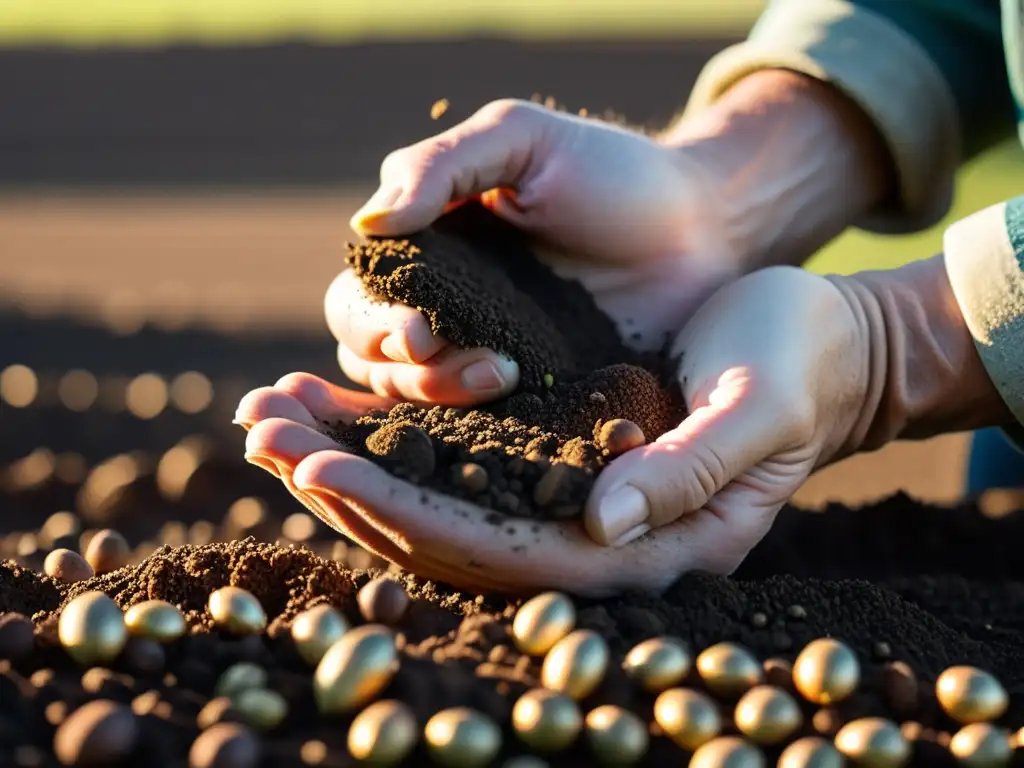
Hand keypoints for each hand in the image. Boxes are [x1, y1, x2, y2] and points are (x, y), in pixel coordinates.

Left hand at [235, 373, 775, 596]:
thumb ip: (692, 468)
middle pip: (450, 534)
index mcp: (646, 545)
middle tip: (259, 437)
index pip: (505, 548)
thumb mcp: (758, 406)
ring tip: (268, 415)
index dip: (408, 513)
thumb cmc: (796, 364)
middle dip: (351, 489)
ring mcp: (568, 501)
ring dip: (351, 460)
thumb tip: (606, 522)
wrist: (817, 345)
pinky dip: (390, 432)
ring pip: (439, 498)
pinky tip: (331, 400)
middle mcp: (594, 539)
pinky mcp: (553, 456)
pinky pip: (458, 457)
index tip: (322, 469)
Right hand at [329, 98, 739, 405]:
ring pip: (421, 404)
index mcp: (425, 257)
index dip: (373, 322)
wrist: (702, 226)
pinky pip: (490, 432)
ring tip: (501, 374)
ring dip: (440, 397)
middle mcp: (444, 317)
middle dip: (401, 366)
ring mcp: (487, 365)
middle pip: (376, 362)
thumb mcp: (520, 139)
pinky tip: (518, 419)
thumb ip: (439, 166)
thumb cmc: (609, 171)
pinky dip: (487, 435)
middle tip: (451, 352)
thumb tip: (367, 225)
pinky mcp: (537, 404)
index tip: (418, 328)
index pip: (359, 301)